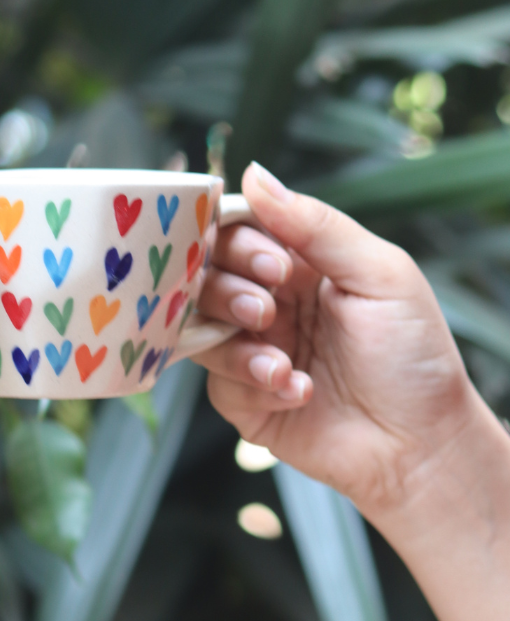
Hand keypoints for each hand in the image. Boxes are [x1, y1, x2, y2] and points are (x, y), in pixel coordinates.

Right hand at [194, 162, 481, 524]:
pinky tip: (296, 392)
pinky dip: (253, 385)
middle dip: (229, 290)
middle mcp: (271, 304)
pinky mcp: (244, 402)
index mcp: (302, 265)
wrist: (420, 445)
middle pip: (208, 276)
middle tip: (267, 310)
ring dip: (237, 343)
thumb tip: (254, 175)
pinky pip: (218, 382)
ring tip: (281, 364)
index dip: (239, 241)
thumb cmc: (413, 358)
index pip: (241, 231)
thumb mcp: (379, 274)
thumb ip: (317, 226)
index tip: (271, 265)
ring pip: (201, 329)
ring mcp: (254, 352)